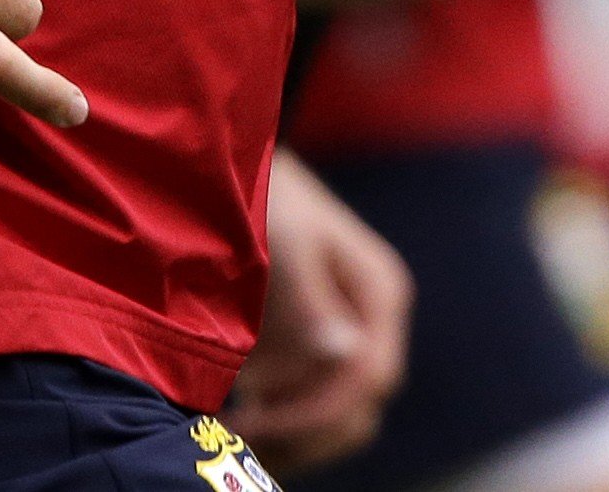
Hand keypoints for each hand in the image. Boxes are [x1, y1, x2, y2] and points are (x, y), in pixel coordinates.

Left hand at [232, 147, 414, 473]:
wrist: (236, 167)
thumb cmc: (264, 193)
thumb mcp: (284, 241)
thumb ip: (312, 300)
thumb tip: (347, 354)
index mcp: (379, 293)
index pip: (371, 377)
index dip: (320, 410)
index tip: (258, 420)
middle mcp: (370, 325)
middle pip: (357, 409)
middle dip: (302, 434)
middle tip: (236, 438)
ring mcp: (343, 343)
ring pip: (334, 419)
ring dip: (289, 440)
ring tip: (230, 439)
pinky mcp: (311, 355)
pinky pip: (306, 409)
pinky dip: (276, 427)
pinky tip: (229, 428)